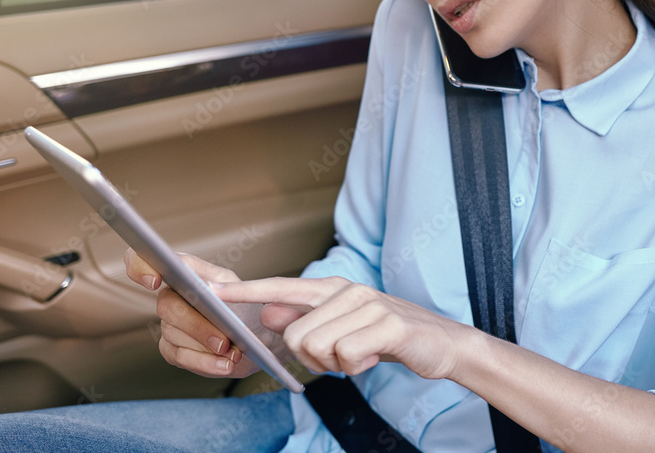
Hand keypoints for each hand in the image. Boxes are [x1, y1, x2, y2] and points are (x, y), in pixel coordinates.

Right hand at [123, 249, 290, 378]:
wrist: (257, 337)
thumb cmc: (245, 307)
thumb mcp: (238, 286)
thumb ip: (217, 282)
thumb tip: (202, 285)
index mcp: (183, 274)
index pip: (144, 261)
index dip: (140, 267)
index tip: (155, 280)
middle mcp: (170, 297)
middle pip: (166, 306)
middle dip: (196, 325)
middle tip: (223, 339)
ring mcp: (169, 324)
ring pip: (175, 334)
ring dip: (206, 346)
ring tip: (232, 352)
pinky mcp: (172, 349)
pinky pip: (180, 356)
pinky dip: (204, 362)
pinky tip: (224, 365)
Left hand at [213, 276, 472, 379]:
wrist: (441, 342)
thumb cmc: (387, 336)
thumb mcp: (343, 327)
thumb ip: (306, 319)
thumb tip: (267, 314)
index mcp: (335, 288)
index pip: (283, 288)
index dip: (248, 291)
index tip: (213, 291)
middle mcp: (349, 290)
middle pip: (297, 334)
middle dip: (314, 359)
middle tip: (340, 357)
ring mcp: (369, 304)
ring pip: (319, 347)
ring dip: (337, 365)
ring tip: (359, 355)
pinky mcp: (387, 324)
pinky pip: (347, 356)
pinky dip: (357, 368)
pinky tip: (373, 358)